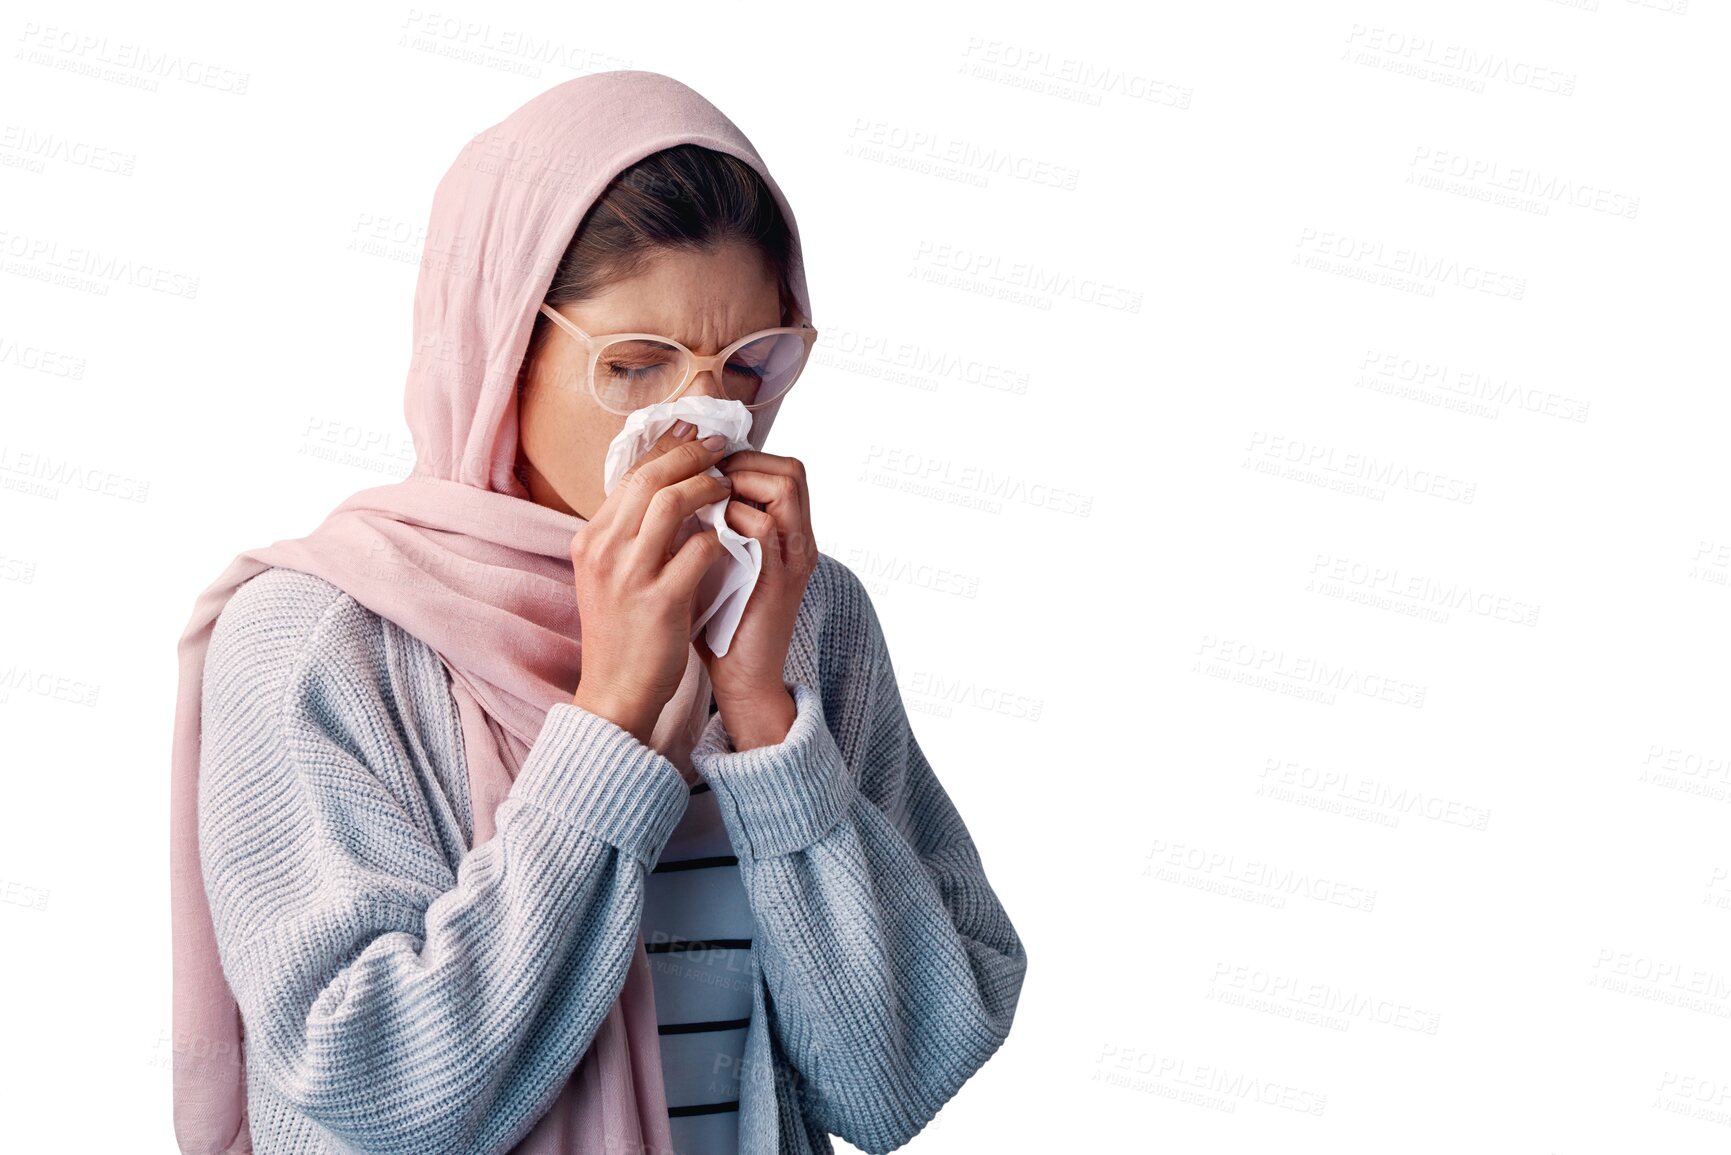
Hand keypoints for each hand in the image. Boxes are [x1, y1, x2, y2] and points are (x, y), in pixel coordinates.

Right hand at [569, 422, 733, 745]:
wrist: (615, 693)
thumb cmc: (622, 634)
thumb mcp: (610, 576)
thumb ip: (630, 535)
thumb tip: (665, 489)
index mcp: (589, 541)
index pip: (629, 476)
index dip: (666, 449)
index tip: (693, 432)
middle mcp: (603, 551)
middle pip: (649, 477)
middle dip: (690, 454)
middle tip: (720, 445)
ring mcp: (629, 575)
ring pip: (672, 503)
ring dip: (707, 487)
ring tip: (727, 486)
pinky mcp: (660, 601)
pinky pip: (699, 549)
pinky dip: (719, 538)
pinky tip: (729, 541)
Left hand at [694, 449, 817, 747]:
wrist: (742, 678)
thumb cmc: (722, 623)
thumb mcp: (718, 562)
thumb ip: (710, 526)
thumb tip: (670, 489)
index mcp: (787, 534)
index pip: (782, 468)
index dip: (743, 457)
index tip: (703, 468)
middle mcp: (798, 540)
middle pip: (791, 469)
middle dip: (743, 462)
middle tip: (705, 478)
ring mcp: (792, 559)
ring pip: (784, 487)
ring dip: (741, 483)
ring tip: (708, 501)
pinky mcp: (779, 582)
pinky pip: (764, 528)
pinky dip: (734, 518)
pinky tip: (707, 530)